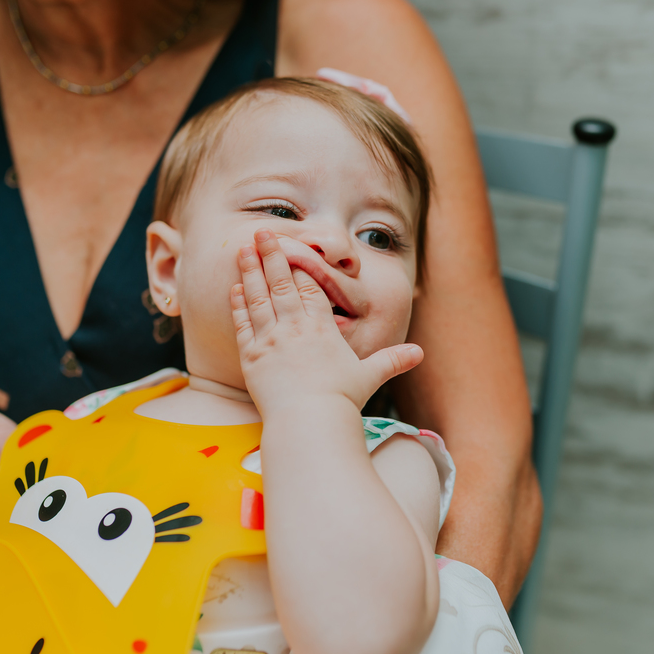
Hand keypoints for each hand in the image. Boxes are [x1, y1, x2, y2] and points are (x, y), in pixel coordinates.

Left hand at [230, 229, 422, 416]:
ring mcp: (270, 340)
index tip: (293, 246)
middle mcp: (294, 328)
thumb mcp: (369, 377)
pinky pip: (243, 323)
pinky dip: (238, 304)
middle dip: (272, 254)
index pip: (309, 287)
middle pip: (281, 282)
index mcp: (322, 328)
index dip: (300, 265)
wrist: (309, 422)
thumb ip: (391, 361)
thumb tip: (419, 353)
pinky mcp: (252, 357)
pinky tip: (234, 287)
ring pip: (258, 297)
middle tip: (262, 232)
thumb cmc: (340, 401)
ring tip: (243, 248)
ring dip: (250, 270)